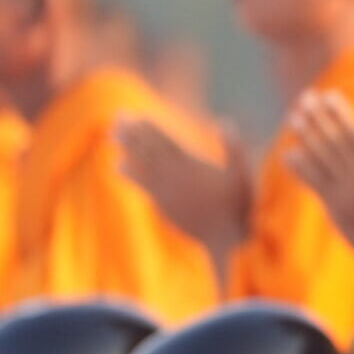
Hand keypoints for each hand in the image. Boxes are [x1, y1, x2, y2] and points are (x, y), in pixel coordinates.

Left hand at [115, 117, 249, 255]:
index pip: (166, 142)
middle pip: (149, 149)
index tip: (136, 117)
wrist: (224, 237)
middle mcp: (175, 176)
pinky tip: (117, 165)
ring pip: (141, 164)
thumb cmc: (236, 205)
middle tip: (116, 118)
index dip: (150, 128)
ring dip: (126, 148)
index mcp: (192, 165)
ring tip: (111, 135)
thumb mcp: (241, 173)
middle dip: (132, 133)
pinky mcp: (162, 203)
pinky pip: (141, 185)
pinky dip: (128, 174)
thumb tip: (225, 122)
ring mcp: (166, 190)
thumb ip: (234, 148)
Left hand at [282, 90, 353, 264]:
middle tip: (306, 98)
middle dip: (319, 118)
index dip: (340, 113)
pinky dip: (301, 169)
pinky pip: (313, 184)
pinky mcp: (333, 207)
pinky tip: (290, 154)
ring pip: (320, 159)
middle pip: (333, 140)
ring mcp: (343, 191)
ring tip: (293, 117)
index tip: (329, 95)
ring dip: (306, 137)